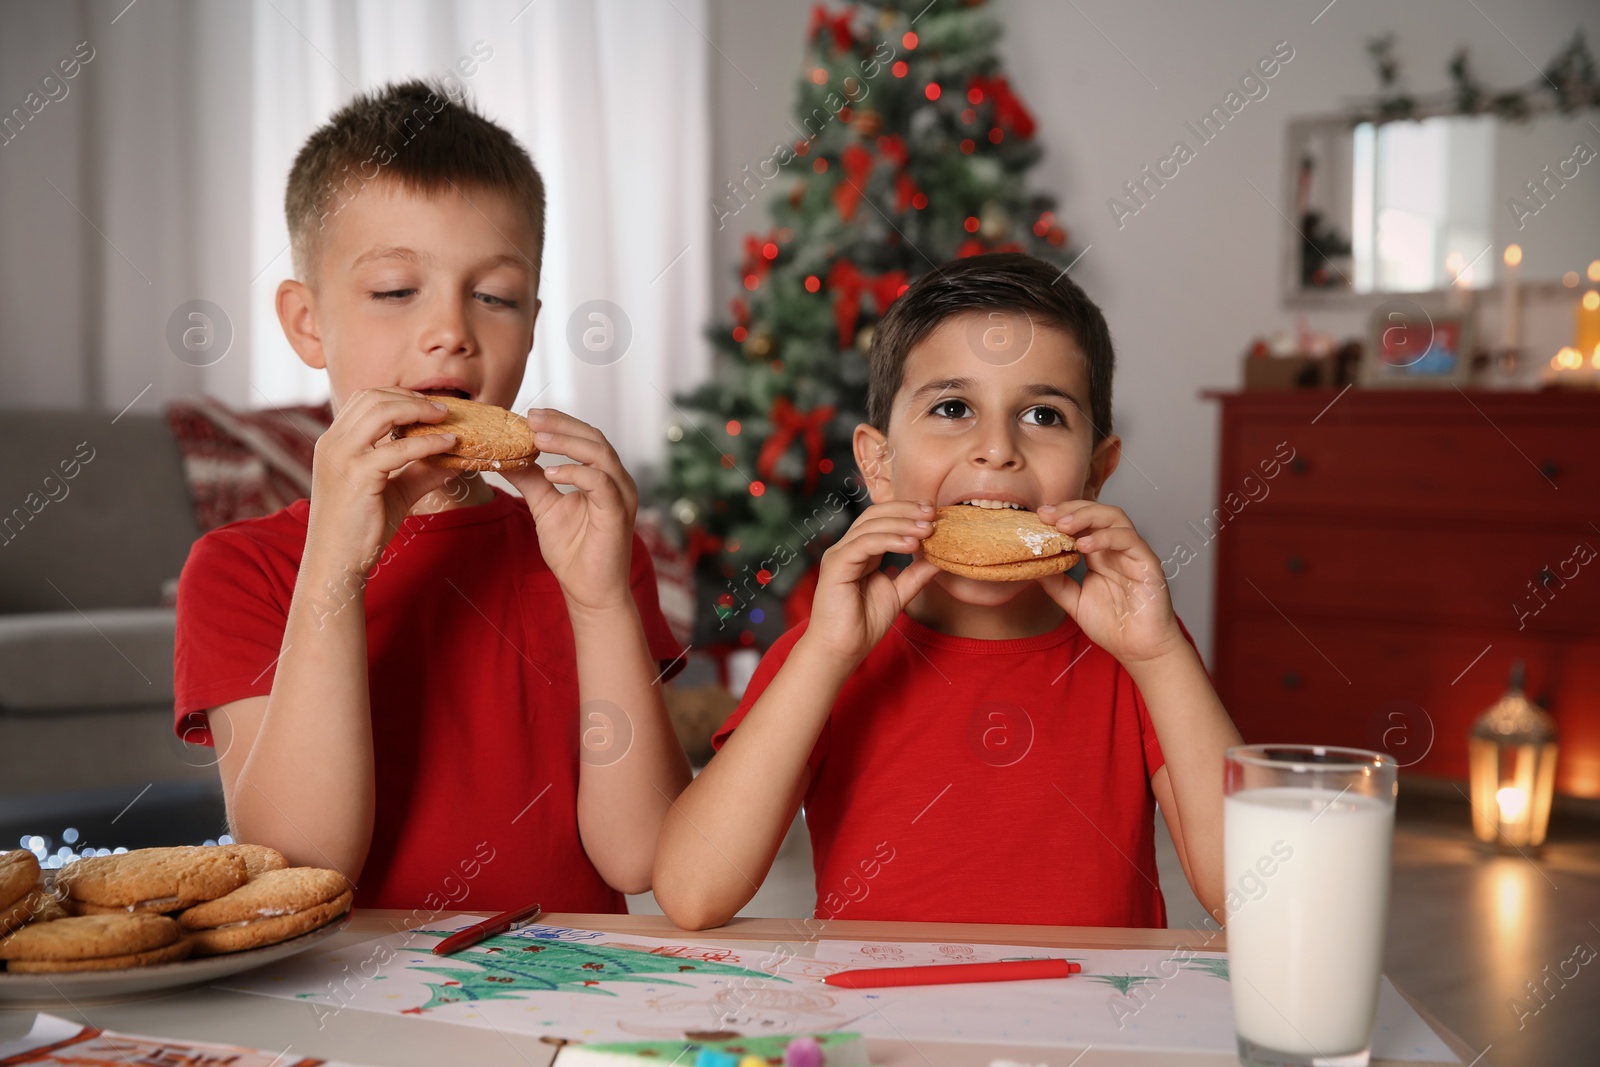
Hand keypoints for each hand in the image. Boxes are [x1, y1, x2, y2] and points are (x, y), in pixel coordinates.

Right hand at [304, 388, 463, 571]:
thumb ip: (421, 470)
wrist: (337, 563)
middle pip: (373, 397)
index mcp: (335, 442)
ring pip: (382, 411)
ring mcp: (341, 456)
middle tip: (443, 409)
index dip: (400, 396)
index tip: (429, 406)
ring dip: (419, 410)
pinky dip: (428, 442)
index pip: (365, 399)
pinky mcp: (356, 474)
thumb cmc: (361, 529)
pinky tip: (449, 445)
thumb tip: (455, 457)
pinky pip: (398, 449)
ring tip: (446, 419)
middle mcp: (333, 443)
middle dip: (411, 398)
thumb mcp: (396, 491)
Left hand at [500, 409, 637, 612]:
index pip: (585, 437)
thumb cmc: (573, 552)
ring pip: (600, 454)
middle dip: (561, 425)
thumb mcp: (544, 506)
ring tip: (536, 439)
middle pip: (594, 437)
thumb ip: (530, 480)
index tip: (529, 415)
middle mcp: (616, 481)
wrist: (589, 591)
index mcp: (603, 476)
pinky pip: (600, 483)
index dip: (559, 423)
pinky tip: (550, 473)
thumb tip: (504, 456)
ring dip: (567, 442)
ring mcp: (621, 496)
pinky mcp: (618, 513)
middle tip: (531, 418)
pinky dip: (575, 473)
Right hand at [799, 501, 940, 663]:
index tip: (934, 513)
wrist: (842, 649)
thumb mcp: (899, 594)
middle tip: (932, 513)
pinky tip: (910, 544)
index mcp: (861, 551)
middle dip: (906, 510)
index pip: (883, 519)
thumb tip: (941, 558)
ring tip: (926, 529)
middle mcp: (848, 548)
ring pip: (870, 526)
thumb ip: (916, 575)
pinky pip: (864, 544)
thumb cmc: (863, 624)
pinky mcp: (836, 566)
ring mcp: (839, 555)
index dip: (908, 512)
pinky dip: (888, 540)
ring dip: (902, 524)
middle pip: (876, 514)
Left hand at [1035, 501, 1184, 663]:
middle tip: (1048, 515)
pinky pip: (1129, 540)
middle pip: (1097, 512)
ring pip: (1115, 518)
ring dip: (1087, 516)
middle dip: (1071, 509)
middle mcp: (1116, 549)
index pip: (1082, 522)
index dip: (1062, 514)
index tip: (1039, 516)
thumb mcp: (1074, 601)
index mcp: (1100, 554)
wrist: (1138, 650)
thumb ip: (1056, 583)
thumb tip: (1032, 565)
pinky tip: (1084, 545)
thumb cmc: (1113, 626)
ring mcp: (1133, 554)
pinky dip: (1105, 537)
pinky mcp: (1148, 564)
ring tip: (1063, 525)